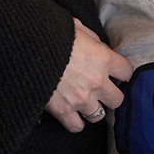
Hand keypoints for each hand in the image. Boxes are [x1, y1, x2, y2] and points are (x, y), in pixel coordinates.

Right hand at [44, 19, 129, 133]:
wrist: (27, 48)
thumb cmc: (51, 34)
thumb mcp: (76, 27)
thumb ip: (92, 38)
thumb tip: (97, 45)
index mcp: (104, 59)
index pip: (126, 73)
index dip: (121, 73)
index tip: (116, 74)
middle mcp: (97, 82)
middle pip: (117, 100)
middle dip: (110, 95)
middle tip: (101, 91)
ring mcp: (81, 99)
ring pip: (99, 116)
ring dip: (92, 109)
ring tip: (84, 102)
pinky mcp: (63, 111)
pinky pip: (76, 127)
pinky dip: (75, 123)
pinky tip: (72, 115)